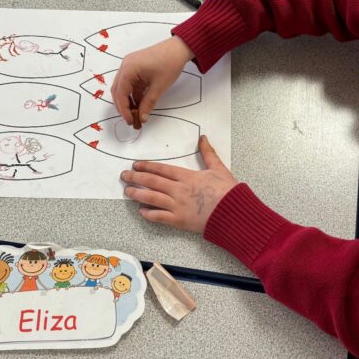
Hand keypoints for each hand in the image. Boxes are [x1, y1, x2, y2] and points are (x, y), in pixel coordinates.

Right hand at [110, 37, 194, 125]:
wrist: (178, 48)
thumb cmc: (169, 63)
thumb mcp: (159, 87)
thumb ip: (148, 104)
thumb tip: (142, 118)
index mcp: (128, 69)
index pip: (120, 94)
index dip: (124, 110)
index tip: (130, 121)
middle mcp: (125, 66)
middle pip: (118, 91)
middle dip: (123, 106)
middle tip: (131, 120)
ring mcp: (129, 65)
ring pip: (123, 88)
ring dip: (128, 101)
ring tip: (136, 114)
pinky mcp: (135, 67)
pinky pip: (130, 83)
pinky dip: (134, 94)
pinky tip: (140, 104)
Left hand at [121, 136, 236, 232]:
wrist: (233, 214)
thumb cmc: (228, 192)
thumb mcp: (219, 169)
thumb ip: (208, 153)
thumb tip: (203, 138)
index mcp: (187, 177)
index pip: (162, 169)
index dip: (147, 166)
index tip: (136, 165)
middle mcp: (179, 190)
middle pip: (152, 182)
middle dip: (136, 178)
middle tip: (124, 175)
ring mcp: (178, 206)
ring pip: (152, 198)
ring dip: (137, 194)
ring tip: (127, 191)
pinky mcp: (180, 221)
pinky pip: (160, 217)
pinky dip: (149, 214)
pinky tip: (141, 211)